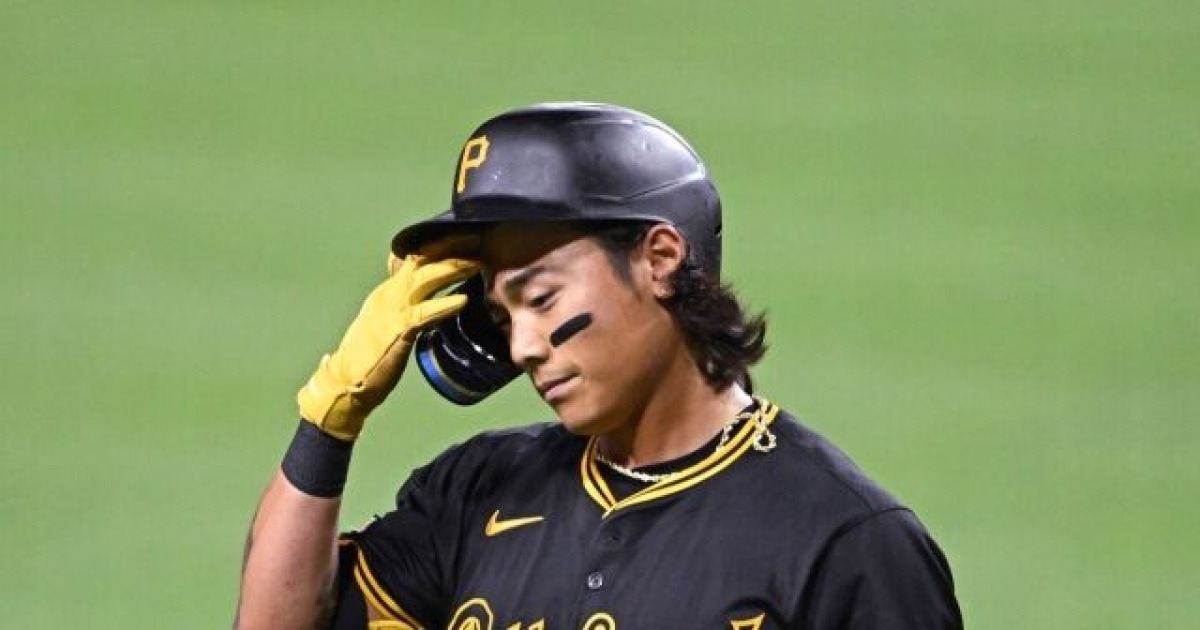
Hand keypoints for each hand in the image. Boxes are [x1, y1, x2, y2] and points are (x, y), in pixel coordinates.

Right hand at [297, 237, 479, 439]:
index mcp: (388, 291)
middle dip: (449, 248)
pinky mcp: (397, 331)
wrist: (346, 381)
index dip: (439, 246)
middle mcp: (390, 293)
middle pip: (422, 261)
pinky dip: (444, 305)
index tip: (463, 237)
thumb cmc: (370, 355)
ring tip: (476, 263)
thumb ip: (406, 306)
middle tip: (475, 239)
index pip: (415, 259)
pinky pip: (424, 314)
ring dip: (451, 269)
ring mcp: (392, 310)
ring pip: (424, 279)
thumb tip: (427, 298)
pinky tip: (463, 300)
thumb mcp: (388, 321)